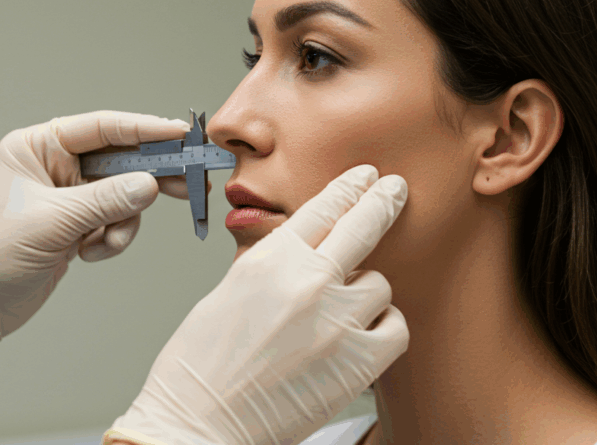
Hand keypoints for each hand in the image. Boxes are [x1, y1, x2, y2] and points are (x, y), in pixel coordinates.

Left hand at [0, 111, 198, 375]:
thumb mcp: (50, 223)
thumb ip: (104, 201)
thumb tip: (149, 184)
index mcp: (36, 147)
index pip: (100, 128)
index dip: (142, 129)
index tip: (177, 133)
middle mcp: (52, 166)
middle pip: (118, 160)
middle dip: (145, 178)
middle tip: (184, 183)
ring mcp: (66, 198)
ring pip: (122, 197)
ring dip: (121, 223)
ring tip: (101, 244)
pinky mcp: (74, 226)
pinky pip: (114, 223)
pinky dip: (110, 240)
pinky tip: (86, 255)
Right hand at [107, 165, 408, 444]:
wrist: (199, 423)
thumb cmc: (200, 365)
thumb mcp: (228, 292)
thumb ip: (272, 267)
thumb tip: (303, 256)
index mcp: (269, 259)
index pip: (321, 208)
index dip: (348, 187)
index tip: (365, 177)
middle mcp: (307, 281)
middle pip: (362, 224)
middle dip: (383, 201)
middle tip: (396, 189)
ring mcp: (337, 320)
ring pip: (378, 282)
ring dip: (364, 292)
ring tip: (337, 315)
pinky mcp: (358, 361)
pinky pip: (394, 326)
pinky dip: (381, 328)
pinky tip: (360, 336)